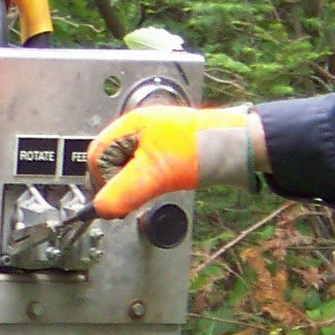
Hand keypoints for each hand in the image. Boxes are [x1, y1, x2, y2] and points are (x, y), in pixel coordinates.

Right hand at [88, 105, 260, 217]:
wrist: (237, 146)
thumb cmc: (199, 151)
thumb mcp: (154, 175)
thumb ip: (122, 192)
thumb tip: (100, 209)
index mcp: (130, 125)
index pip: (97, 156)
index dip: (102, 180)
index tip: (116, 200)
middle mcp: (138, 128)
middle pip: (109, 159)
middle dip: (115, 182)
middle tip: (130, 200)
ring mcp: (153, 137)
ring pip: (127, 165)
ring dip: (131, 183)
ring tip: (147, 193)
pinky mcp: (166, 149)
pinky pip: (144, 166)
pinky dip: (145, 180)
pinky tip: (158, 186)